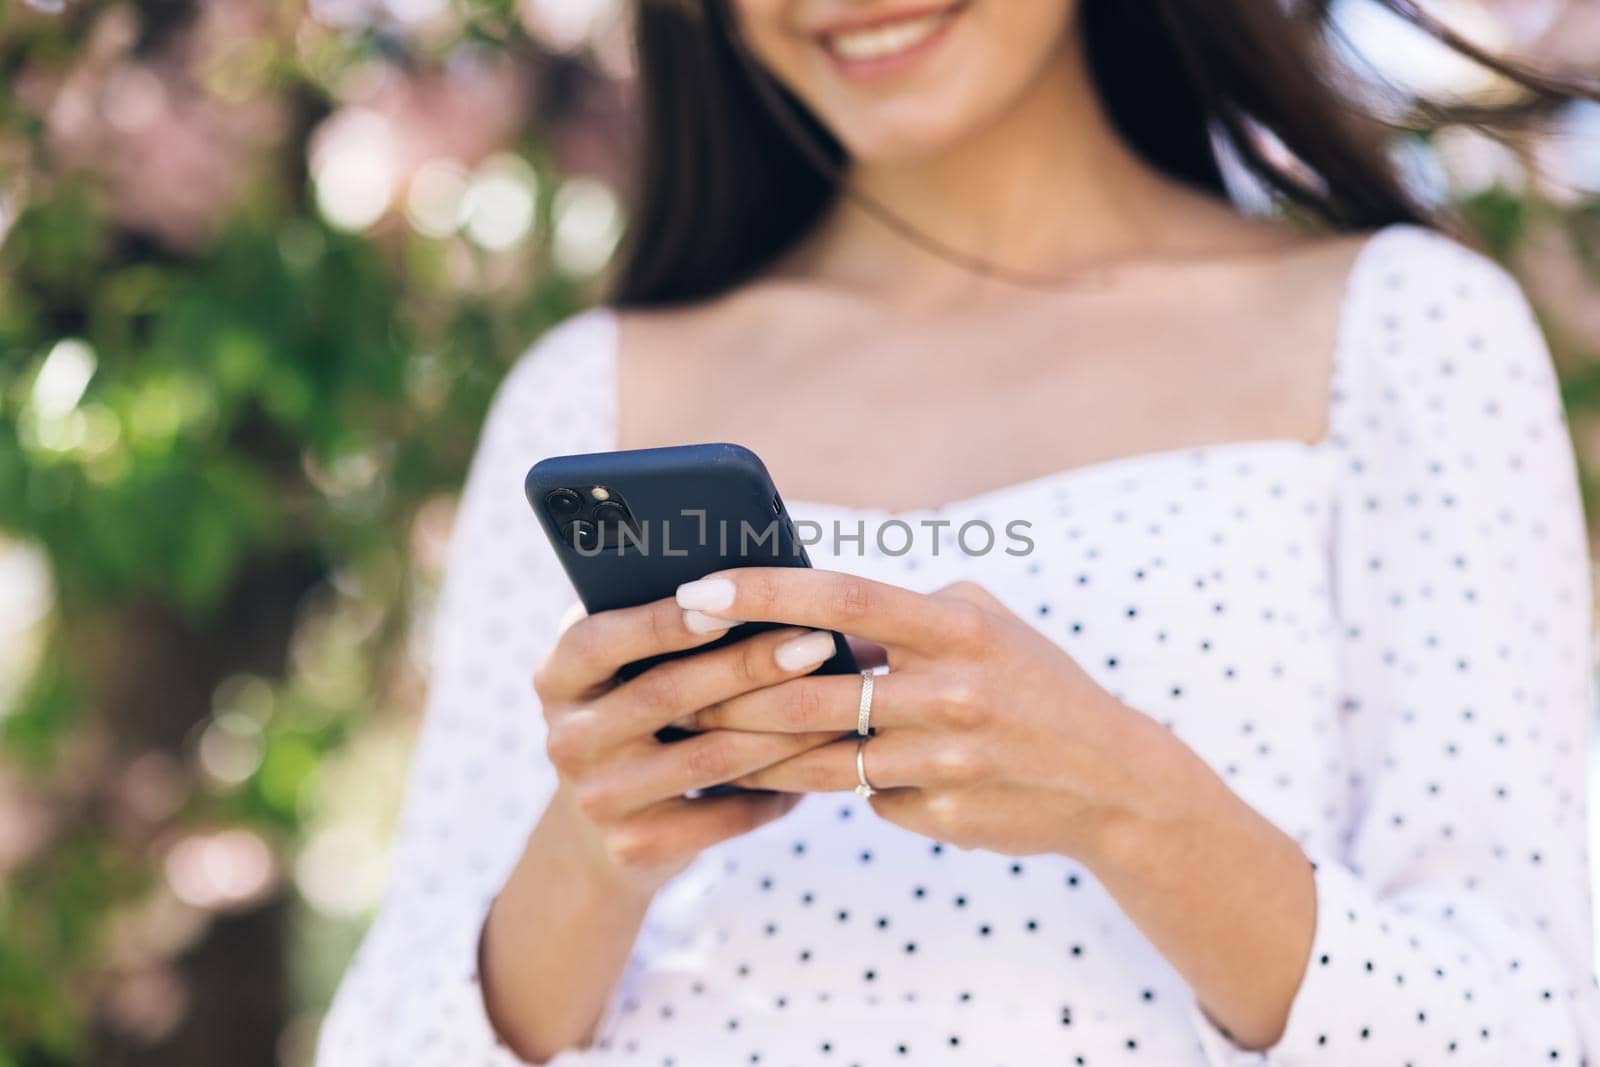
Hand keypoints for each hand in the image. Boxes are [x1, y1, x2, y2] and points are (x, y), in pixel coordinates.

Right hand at [533, 596, 846, 893]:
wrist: (598, 835)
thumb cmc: (636, 720)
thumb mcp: (621, 673)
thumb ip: (658, 630)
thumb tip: (753, 580)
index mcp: (557, 678)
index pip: (600, 641)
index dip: (663, 622)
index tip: (731, 600)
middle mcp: (567, 738)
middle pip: (666, 695)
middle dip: (748, 665)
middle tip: (816, 642)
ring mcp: (599, 798)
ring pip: (708, 756)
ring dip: (782, 728)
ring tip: (839, 701)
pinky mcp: (636, 847)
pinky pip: (725, 814)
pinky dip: (779, 788)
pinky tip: (822, 762)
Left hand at [672, 569, 1187, 861]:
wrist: (1110, 781)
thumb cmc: (1032, 684)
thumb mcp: (983, 626)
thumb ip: (902, 616)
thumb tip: (806, 606)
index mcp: (957, 628)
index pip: (843, 600)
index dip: (765, 593)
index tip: (700, 589)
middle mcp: (950, 692)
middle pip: (809, 695)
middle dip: (728, 690)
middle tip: (668, 681)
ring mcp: (944, 761)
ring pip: (818, 758)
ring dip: (751, 748)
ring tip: (697, 734)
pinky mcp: (938, 813)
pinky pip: (859, 795)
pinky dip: (817, 782)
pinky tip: (774, 777)